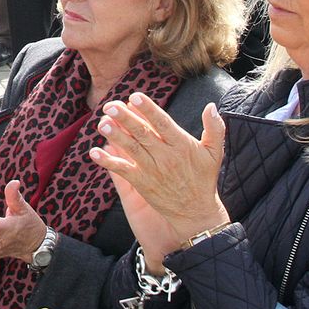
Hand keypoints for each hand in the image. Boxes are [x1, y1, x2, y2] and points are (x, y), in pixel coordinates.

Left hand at [92, 98, 229, 266]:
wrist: (195, 212)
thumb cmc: (204, 178)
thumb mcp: (214, 152)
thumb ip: (214, 128)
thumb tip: (211, 106)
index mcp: (182, 145)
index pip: (163, 124)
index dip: (148, 110)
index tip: (134, 96)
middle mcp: (166, 157)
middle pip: (143, 134)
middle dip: (126, 119)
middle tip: (110, 106)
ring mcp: (152, 170)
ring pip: (131, 150)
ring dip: (115, 137)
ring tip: (102, 123)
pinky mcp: (142, 183)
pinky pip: (123, 171)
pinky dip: (108, 162)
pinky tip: (93, 153)